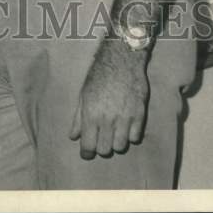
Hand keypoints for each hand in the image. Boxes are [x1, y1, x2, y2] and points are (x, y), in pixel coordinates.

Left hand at [69, 40, 148, 158]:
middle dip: (101, 147)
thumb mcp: (83, 94)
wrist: (121, 59)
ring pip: (121, 147)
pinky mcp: (139, 115)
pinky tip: (127, 127)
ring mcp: (124, 118)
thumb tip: (73, 136)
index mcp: (90, 114)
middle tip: (101, 140)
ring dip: (116, 143)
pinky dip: (130, 135)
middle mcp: (107, 119)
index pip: (88, 146)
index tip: (87, 153)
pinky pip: (135, 138)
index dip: (86, 153)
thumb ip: (78, 117)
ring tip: (114, 134)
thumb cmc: (98, 75)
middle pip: (104, 150)